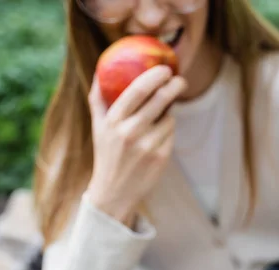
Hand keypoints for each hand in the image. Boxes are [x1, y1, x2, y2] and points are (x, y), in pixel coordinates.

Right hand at [86, 65, 187, 224]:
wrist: (114, 192)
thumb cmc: (107, 153)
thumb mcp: (97, 126)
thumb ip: (98, 98)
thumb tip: (101, 68)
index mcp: (113, 121)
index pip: (137, 90)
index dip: (155, 75)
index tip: (165, 68)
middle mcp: (130, 132)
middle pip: (160, 100)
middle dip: (174, 86)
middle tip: (180, 80)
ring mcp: (147, 146)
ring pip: (169, 118)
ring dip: (168, 114)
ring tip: (158, 120)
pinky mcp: (161, 157)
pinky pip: (171, 134)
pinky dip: (168, 132)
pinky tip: (158, 138)